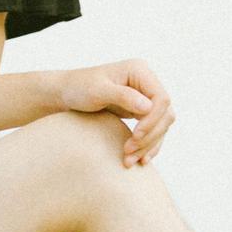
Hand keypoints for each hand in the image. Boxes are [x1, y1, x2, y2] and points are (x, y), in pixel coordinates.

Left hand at [56, 60, 174, 166]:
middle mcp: (146, 82)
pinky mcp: (142, 111)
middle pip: (165, 114)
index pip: (161, 99)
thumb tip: (148, 107)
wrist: (67, 94)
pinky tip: (140, 159)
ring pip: (161, 126)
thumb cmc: (79, 87)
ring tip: (129, 160)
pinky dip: (149, 146)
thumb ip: (123, 95)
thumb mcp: (97, 90)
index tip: (135, 136)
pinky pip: (154, 131)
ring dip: (149, 145)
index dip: (152, 120)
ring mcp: (145, 97)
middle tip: (128, 152)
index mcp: (139, 70)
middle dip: (149, 137)